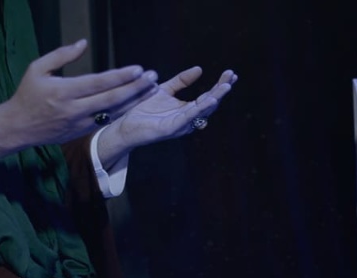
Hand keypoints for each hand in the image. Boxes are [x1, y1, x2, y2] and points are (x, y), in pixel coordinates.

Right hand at [0, 39, 158, 162]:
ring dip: (134, 101)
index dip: (121, 77)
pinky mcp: (82, 132)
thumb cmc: (28, 94)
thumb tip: (84, 43)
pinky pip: (107, 121)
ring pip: (113, 112)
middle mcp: (74, 109)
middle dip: (135, 89)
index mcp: (63, 92)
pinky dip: (123, 111)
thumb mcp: (38, 68)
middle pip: (112, 99)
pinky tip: (136, 102)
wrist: (18, 127)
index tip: (138, 69)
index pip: (99, 83)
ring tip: (151, 89)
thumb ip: (61, 55)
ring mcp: (80, 124)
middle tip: (153, 78)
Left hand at [95, 67, 237, 168]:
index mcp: (187, 110)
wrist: (124, 125)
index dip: (220, 85)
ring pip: (203, 112)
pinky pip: (189, 118)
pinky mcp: (171, 129)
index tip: (230, 73)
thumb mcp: (164, 90)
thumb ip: (181, 81)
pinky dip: (200, 109)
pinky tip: (210, 100)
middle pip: (210, 104)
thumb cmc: (143, 110)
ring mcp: (181, 125)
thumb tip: (200, 69)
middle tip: (231, 76)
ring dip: (215, 99)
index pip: (208, 96)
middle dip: (221, 90)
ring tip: (226, 87)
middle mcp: (187, 119)